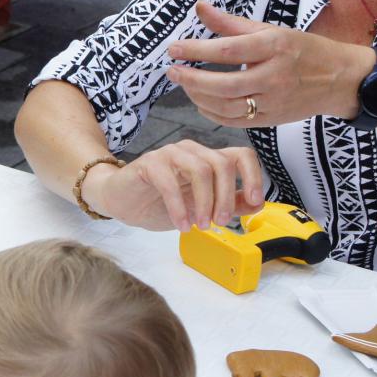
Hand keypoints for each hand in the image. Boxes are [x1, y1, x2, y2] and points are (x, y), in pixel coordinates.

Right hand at [85, 140, 263, 231]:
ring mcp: (170, 154)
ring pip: (201, 169)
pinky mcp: (149, 163)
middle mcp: (191, 151)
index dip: (252, 176)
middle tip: (220, 222)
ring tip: (200, 225)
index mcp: (207, 159)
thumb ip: (228, 204)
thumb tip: (256, 203)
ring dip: (205, 202)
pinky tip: (181, 224)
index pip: (241, 155)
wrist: (121, 203)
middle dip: (225, 197)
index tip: (253, 200)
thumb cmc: (159, 204)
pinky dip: (179, 206)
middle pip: (222, 163)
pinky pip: (170, 181)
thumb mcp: (200, 209)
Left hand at [167, 2, 371, 126]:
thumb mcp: (271, 30)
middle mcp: (274, 76)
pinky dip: (212, 113)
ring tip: (184, 83)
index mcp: (275, 47)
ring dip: (199, 97)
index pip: (229, 50)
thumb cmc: (304, 50)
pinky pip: (234, 121)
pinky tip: (200, 101)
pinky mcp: (271, 120)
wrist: (341, 80)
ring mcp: (273, 102)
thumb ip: (231, 23)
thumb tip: (200, 8)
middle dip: (192, 79)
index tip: (174, 48)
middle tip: (172, 71)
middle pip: (224, 84)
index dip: (197, 50)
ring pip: (227, 106)